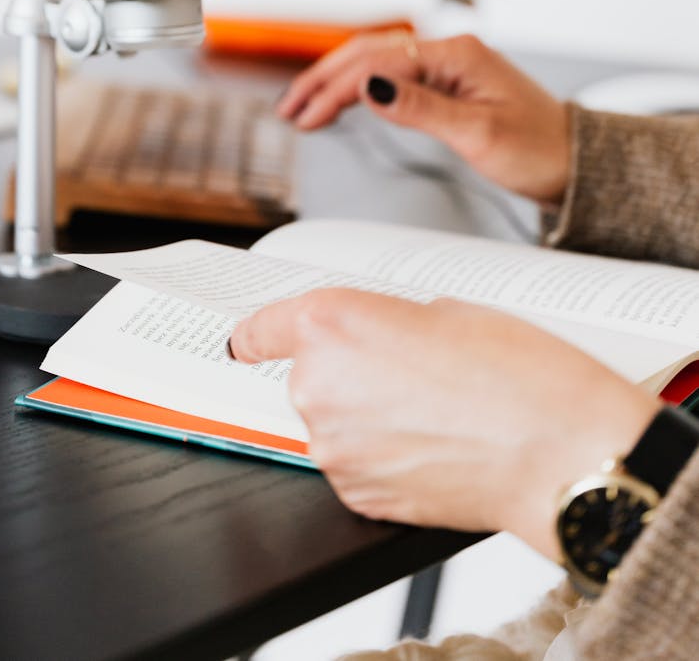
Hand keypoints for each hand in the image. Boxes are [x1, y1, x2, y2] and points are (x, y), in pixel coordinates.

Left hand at [230, 289, 656, 558]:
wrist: (557, 452)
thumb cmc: (516, 373)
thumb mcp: (443, 311)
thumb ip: (384, 322)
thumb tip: (373, 343)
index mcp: (330, 324)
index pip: (260, 329)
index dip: (258, 335)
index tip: (250, 341)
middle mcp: (317, 386)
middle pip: (305, 375)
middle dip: (345, 372)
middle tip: (405, 370)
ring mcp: (334, 448)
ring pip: (332, 423)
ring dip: (364, 416)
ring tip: (432, 410)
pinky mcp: (357, 496)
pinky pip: (354, 464)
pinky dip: (381, 456)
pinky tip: (431, 444)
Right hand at [277, 31, 570, 203]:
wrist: (574, 162)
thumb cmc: (539, 149)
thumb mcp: (478, 134)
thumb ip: (421, 108)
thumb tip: (371, 89)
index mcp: (457, 55)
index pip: (379, 64)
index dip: (336, 89)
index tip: (306, 114)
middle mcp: (450, 53)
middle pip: (370, 53)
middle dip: (325, 78)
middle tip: (291, 107)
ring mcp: (448, 66)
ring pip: (378, 61)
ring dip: (338, 81)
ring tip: (304, 106)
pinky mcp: (448, 84)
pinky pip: (394, 75)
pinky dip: (361, 87)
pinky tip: (344, 101)